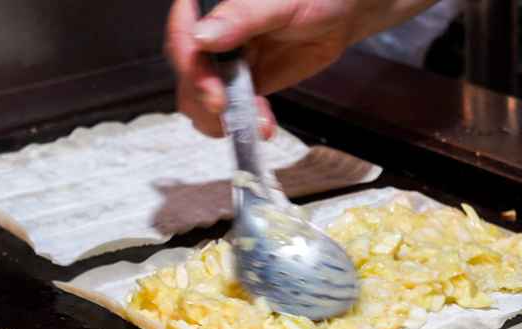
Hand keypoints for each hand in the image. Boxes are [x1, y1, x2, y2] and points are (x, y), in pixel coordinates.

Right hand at [166, 0, 439, 137]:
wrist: (339, 14)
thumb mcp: (278, 3)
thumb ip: (240, 18)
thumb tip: (204, 37)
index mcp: (208, 6)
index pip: (183, 38)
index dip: (192, 71)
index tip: (215, 96)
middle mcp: (210, 34)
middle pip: (187, 74)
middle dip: (205, 102)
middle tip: (230, 116)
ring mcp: (224, 62)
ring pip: (201, 98)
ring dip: (223, 120)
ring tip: (256, 123)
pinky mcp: (241, 84)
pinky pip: (230, 110)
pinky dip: (243, 123)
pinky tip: (263, 124)